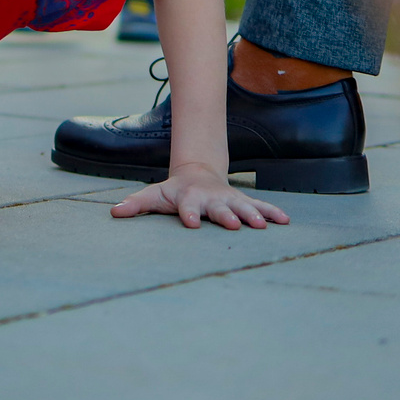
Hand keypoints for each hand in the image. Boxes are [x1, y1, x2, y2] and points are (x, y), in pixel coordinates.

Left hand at [110, 163, 288, 229]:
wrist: (197, 173)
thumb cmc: (173, 191)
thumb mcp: (154, 195)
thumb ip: (136, 204)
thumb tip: (114, 213)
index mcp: (188, 198)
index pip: (187, 207)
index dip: (189, 214)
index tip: (191, 223)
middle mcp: (211, 199)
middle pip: (219, 208)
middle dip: (227, 216)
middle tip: (236, 225)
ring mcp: (229, 199)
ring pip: (243, 207)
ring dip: (253, 215)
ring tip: (262, 226)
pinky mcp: (243, 201)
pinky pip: (260, 206)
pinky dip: (272, 212)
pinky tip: (285, 221)